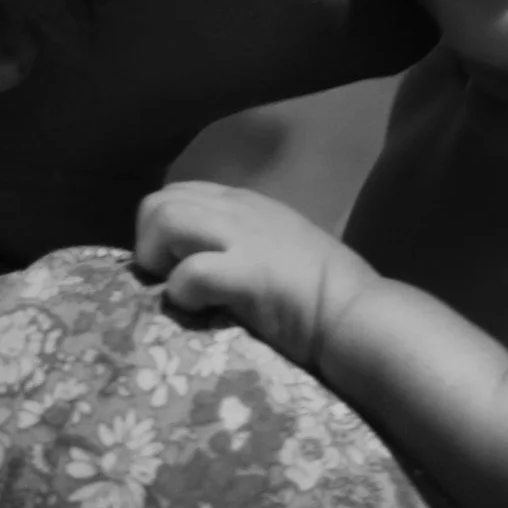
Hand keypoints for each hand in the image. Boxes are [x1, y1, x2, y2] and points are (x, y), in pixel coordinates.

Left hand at [134, 181, 374, 368]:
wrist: (357, 315)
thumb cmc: (322, 293)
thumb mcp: (275, 248)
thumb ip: (238, 242)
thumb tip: (199, 258)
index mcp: (245, 203)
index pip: (178, 192)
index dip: (162, 229)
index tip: (173, 265)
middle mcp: (239, 209)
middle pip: (160, 201)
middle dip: (150, 242)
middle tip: (170, 280)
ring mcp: (243, 236)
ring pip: (165, 219)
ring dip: (158, 258)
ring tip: (181, 290)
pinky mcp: (247, 272)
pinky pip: (189, 271)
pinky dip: (182, 293)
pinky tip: (200, 309)